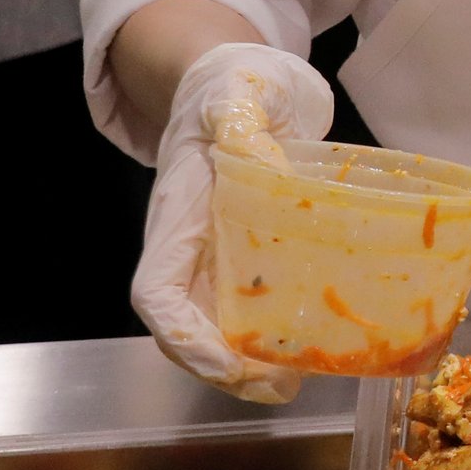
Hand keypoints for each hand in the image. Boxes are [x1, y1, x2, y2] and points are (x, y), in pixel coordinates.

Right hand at [129, 41, 333, 402]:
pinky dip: (274, 336)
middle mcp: (190, 243)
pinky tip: (314, 348)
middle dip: (223, 367)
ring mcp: (217, 253)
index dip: (182, 335)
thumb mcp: (239, 90)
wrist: (240, 83)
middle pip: (186, 326)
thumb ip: (239, 117)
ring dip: (249, 363)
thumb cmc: (234, 85)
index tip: (224, 361)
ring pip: (217, 326)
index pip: (157, 290)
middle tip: (280, 386)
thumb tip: (253, 151)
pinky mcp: (251, 255)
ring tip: (299, 380)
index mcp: (179, 210)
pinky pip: (253, 308)